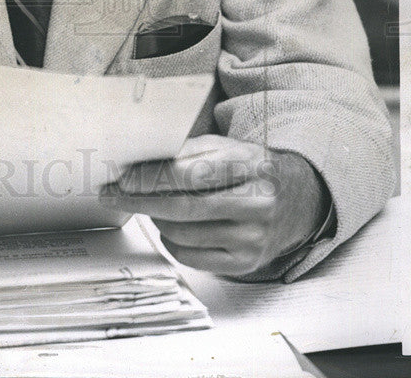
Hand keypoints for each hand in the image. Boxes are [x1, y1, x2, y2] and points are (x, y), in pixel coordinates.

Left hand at [100, 135, 327, 276]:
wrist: (297, 199)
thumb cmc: (251, 168)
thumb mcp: (228, 148)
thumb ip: (189, 153)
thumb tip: (140, 164)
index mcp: (251, 165)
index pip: (191, 174)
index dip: (152, 178)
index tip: (122, 178)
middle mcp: (257, 203)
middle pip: (184, 208)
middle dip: (140, 201)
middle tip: (113, 195)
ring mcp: (254, 237)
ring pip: (184, 234)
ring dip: (156, 220)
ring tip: (149, 205)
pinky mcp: (246, 262)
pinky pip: (192, 257)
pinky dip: (172, 241)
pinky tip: (170, 227)